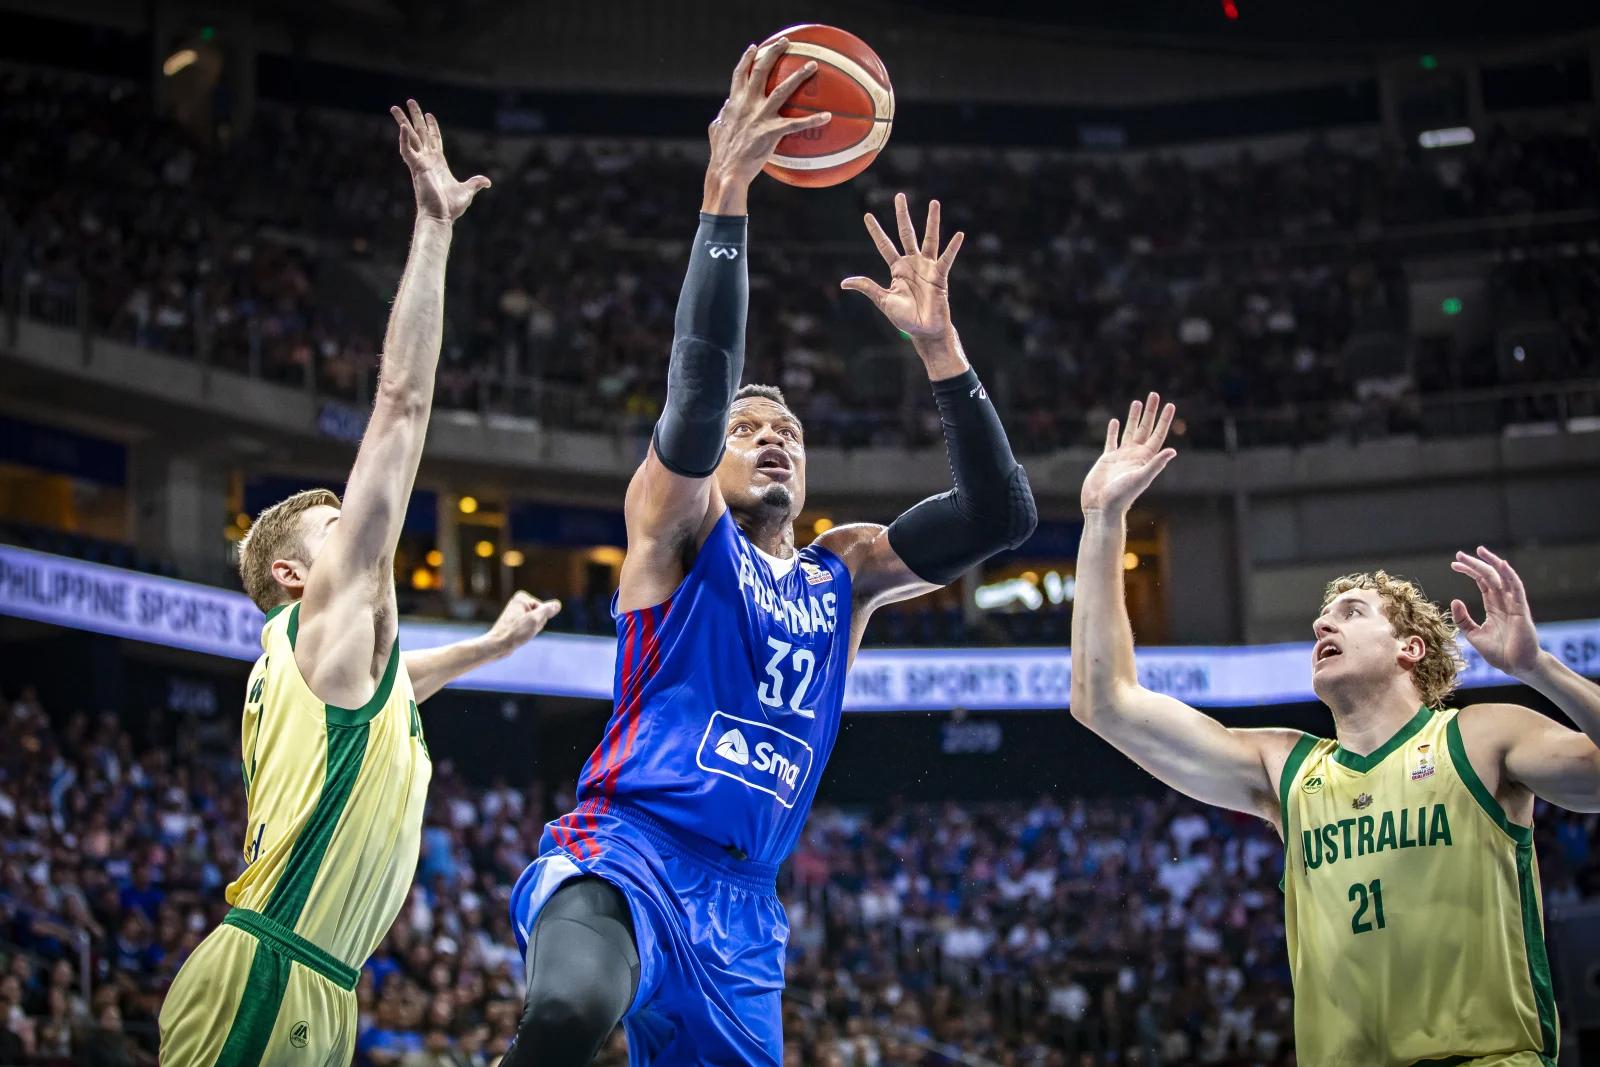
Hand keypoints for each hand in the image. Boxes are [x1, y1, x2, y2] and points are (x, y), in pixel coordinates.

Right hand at [390, 99, 490, 222]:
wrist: (441, 217)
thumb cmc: (450, 207)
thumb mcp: (467, 191)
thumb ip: (475, 183)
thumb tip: (487, 182)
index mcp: (438, 163)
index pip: (434, 139)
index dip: (432, 126)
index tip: (428, 114)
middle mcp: (428, 160)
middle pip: (420, 132)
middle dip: (415, 117)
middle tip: (410, 101)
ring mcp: (420, 162)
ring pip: (410, 137)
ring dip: (403, 121)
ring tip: (394, 107)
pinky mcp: (416, 168)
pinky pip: (407, 151)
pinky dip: (404, 139)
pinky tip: (402, 127)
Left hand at [485, 591, 561, 658]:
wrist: (498, 645)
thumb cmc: (515, 632)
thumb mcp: (535, 620)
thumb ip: (548, 610)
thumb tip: (557, 604)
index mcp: (522, 597)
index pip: (544, 608)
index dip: (539, 619)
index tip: (527, 624)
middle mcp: (518, 602)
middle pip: (540, 614)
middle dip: (537, 624)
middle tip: (525, 629)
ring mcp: (517, 612)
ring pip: (536, 621)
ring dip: (533, 629)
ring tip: (522, 633)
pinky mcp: (516, 621)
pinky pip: (529, 626)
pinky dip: (528, 632)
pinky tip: (520, 636)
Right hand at [704, 39, 830, 205]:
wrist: (726, 170)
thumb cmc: (722, 154)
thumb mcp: (717, 130)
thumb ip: (723, 116)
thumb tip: (725, 107)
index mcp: (734, 103)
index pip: (740, 74)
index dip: (747, 59)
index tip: (755, 47)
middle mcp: (747, 104)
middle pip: (760, 71)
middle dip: (772, 52)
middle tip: (785, 42)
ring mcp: (760, 117)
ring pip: (782, 89)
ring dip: (798, 75)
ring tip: (812, 64)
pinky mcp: (771, 132)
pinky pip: (796, 124)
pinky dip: (813, 120)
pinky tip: (828, 116)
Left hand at [842, 193, 963, 341]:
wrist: (924, 331)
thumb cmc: (905, 318)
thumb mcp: (882, 300)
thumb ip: (867, 287)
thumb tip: (844, 283)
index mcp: (897, 268)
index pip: (884, 245)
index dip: (876, 231)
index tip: (867, 215)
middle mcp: (912, 263)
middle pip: (906, 233)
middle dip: (902, 215)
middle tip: (899, 196)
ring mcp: (927, 267)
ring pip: (929, 239)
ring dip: (932, 221)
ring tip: (934, 203)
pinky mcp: (940, 275)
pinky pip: (946, 259)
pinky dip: (953, 247)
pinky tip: (959, 235)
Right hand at [1081, 393, 1177, 514]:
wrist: (1101, 508)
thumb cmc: (1121, 496)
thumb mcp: (1140, 478)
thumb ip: (1155, 464)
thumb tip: (1172, 450)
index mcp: (1145, 458)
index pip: (1158, 434)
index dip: (1164, 419)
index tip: (1170, 404)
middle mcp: (1135, 455)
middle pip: (1145, 428)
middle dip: (1150, 412)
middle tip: (1154, 394)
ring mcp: (1121, 457)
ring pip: (1130, 431)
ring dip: (1134, 417)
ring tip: (1137, 402)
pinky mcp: (1107, 460)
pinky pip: (1111, 441)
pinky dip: (1113, 431)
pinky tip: (1114, 421)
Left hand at [1451, 547, 1540, 675]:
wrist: (1516, 666)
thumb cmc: (1499, 652)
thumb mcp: (1473, 634)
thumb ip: (1463, 619)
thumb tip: (1455, 601)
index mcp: (1493, 606)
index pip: (1482, 582)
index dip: (1469, 572)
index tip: (1454, 564)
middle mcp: (1504, 602)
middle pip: (1490, 576)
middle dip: (1475, 564)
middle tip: (1459, 554)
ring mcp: (1513, 604)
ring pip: (1503, 578)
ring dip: (1492, 563)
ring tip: (1479, 551)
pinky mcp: (1521, 610)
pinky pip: (1516, 589)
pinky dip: (1509, 575)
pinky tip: (1501, 564)